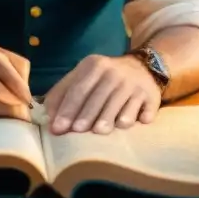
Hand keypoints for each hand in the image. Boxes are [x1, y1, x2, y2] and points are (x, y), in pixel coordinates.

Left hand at [44, 54, 160, 134]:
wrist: (143, 67)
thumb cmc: (105, 78)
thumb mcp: (83, 76)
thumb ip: (63, 93)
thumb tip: (48, 117)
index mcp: (94, 65)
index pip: (78, 88)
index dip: (67, 108)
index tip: (57, 128)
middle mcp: (115, 72)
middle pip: (98, 96)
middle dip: (86, 114)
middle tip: (76, 131)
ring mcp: (134, 83)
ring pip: (119, 102)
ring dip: (109, 117)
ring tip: (99, 131)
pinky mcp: (150, 95)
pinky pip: (142, 107)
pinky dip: (137, 116)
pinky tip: (133, 124)